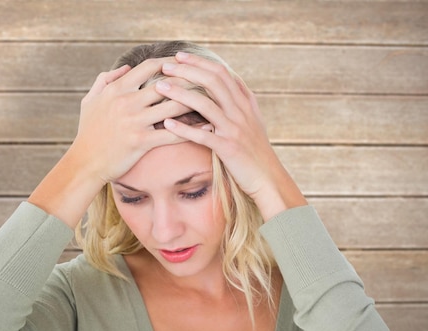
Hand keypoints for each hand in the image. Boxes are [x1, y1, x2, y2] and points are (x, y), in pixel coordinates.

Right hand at [29, 58, 192, 227]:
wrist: (84, 163)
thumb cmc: (87, 133)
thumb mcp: (90, 101)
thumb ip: (105, 80)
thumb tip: (126, 68)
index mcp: (117, 89)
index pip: (150, 67)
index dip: (170, 63)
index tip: (185, 64)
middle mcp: (126, 102)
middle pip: (167, 84)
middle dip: (189, 80)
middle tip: (207, 80)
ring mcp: (134, 122)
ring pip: (173, 107)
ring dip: (194, 103)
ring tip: (211, 101)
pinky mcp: (140, 142)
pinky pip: (172, 134)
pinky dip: (192, 130)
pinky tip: (207, 128)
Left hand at [156, 52, 305, 219]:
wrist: (267, 177)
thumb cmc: (255, 150)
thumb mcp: (253, 119)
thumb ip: (242, 98)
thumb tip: (232, 77)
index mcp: (245, 102)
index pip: (221, 73)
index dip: (199, 62)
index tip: (180, 56)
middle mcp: (241, 111)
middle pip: (212, 81)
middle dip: (187, 71)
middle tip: (165, 65)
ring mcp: (234, 129)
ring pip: (205, 104)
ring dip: (180, 94)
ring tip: (160, 87)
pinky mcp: (228, 148)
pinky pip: (203, 135)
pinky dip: (183, 128)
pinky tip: (166, 124)